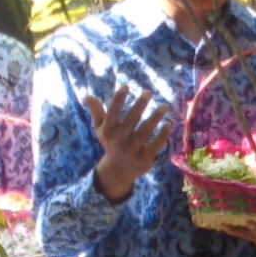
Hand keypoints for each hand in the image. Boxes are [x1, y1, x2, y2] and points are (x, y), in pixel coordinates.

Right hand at [87, 86, 169, 202]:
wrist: (118, 170)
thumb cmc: (111, 143)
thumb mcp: (101, 129)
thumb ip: (96, 112)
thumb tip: (87, 96)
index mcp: (108, 130)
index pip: (112, 111)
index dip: (118, 98)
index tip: (126, 86)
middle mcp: (119, 140)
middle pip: (131, 119)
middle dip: (140, 104)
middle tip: (148, 92)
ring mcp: (132, 149)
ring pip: (146, 131)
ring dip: (155, 117)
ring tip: (163, 106)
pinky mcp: (144, 158)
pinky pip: (156, 144)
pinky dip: (163, 135)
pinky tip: (168, 124)